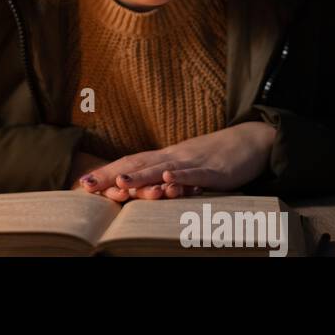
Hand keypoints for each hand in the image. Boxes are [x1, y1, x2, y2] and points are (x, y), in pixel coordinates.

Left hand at [76, 121, 275, 200]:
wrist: (251, 140)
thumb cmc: (215, 158)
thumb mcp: (185, 168)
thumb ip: (164, 179)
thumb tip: (138, 193)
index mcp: (165, 158)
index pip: (130, 164)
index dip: (106, 172)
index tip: (83, 183)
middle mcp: (174, 157)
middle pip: (138, 164)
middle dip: (111, 175)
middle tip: (87, 184)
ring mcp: (193, 162)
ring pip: (163, 169)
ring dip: (141, 176)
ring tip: (119, 183)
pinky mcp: (214, 170)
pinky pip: (196, 174)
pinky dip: (181, 176)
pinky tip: (168, 177)